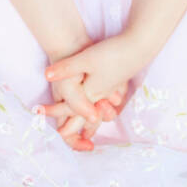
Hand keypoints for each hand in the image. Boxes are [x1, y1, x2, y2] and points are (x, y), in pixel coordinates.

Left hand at [40, 33, 145, 149]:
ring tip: (92, 126)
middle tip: (78, 140)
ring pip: (101, 108)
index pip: (73, 111)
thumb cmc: (112, 54)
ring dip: (95, 118)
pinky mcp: (121, 80)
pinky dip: (107, 105)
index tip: (53, 128)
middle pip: (89, 116)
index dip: (60, 117)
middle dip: (81, 127)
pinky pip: (111, 98)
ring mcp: (113, 87)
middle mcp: (102, 94)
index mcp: (91, 93)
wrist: (140, 46)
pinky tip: (110, 102)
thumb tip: (46, 75)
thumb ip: (66, 68)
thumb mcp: (85, 59)